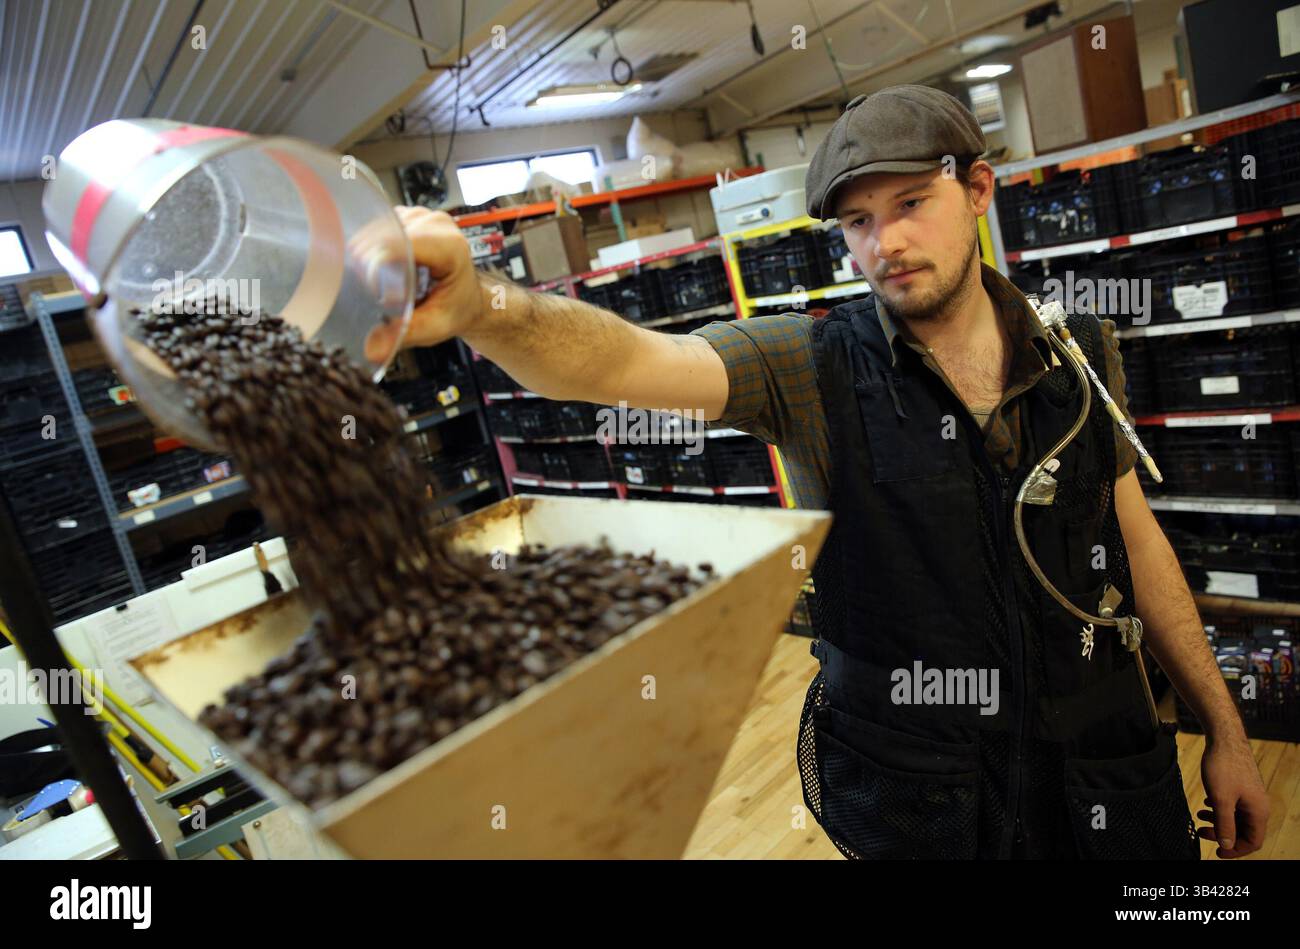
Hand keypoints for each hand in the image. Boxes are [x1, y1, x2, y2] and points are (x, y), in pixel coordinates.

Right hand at [363, 206, 484, 361]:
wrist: (467, 298)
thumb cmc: (457, 308)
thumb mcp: (435, 327)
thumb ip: (405, 334)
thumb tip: (372, 349)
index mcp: (449, 246)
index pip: (398, 243)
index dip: (377, 264)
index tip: (373, 288)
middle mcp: (436, 225)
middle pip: (383, 234)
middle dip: (369, 262)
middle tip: (374, 290)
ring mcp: (422, 216)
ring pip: (376, 227)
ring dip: (370, 254)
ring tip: (381, 279)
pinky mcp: (408, 217)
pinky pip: (378, 226)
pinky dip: (373, 247)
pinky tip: (384, 267)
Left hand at [1197, 733, 1268, 857]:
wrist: (1224, 738)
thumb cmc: (1224, 766)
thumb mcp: (1221, 799)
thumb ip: (1224, 824)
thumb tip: (1226, 844)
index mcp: (1258, 811)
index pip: (1253, 842)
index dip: (1235, 850)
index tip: (1216, 851)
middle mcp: (1257, 805)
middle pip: (1243, 830)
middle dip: (1222, 834)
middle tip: (1201, 832)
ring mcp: (1250, 795)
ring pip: (1236, 816)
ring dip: (1218, 820)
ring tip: (1199, 816)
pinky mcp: (1241, 786)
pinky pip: (1232, 804)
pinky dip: (1219, 807)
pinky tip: (1205, 802)